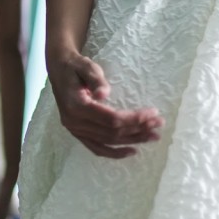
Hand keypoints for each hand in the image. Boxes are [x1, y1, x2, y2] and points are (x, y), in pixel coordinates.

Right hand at [48, 50, 162, 158]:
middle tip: (159, 124)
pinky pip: (97, 148)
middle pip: (112, 132)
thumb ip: (95, 79)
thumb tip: (104, 94)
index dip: (134, 119)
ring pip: (108, 141)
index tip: (153, 113)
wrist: (59, 70)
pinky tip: (131, 151)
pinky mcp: (77, 133)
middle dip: (138, 129)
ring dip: (132, 140)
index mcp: (76, 106)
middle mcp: (74, 122)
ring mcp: (75, 130)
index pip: (111, 118)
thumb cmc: (76, 66)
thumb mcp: (86, 66)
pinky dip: (114, 152)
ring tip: (152, 136)